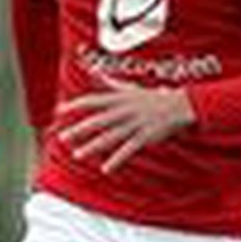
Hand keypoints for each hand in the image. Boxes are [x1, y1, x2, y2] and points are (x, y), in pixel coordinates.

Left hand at [57, 75, 195, 173]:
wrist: (181, 104)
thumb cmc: (154, 97)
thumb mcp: (131, 88)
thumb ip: (112, 83)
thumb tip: (97, 73)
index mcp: (119, 98)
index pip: (92, 101)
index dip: (75, 105)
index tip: (59, 111)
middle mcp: (124, 110)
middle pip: (97, 121)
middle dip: (78, 129)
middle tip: (62, 137)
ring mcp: (134, 124)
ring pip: (109, 137)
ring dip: (92, 147)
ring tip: (77, 155)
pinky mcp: (145, 136)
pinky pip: (127, 150)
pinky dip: (116, 160)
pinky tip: (105, 169)